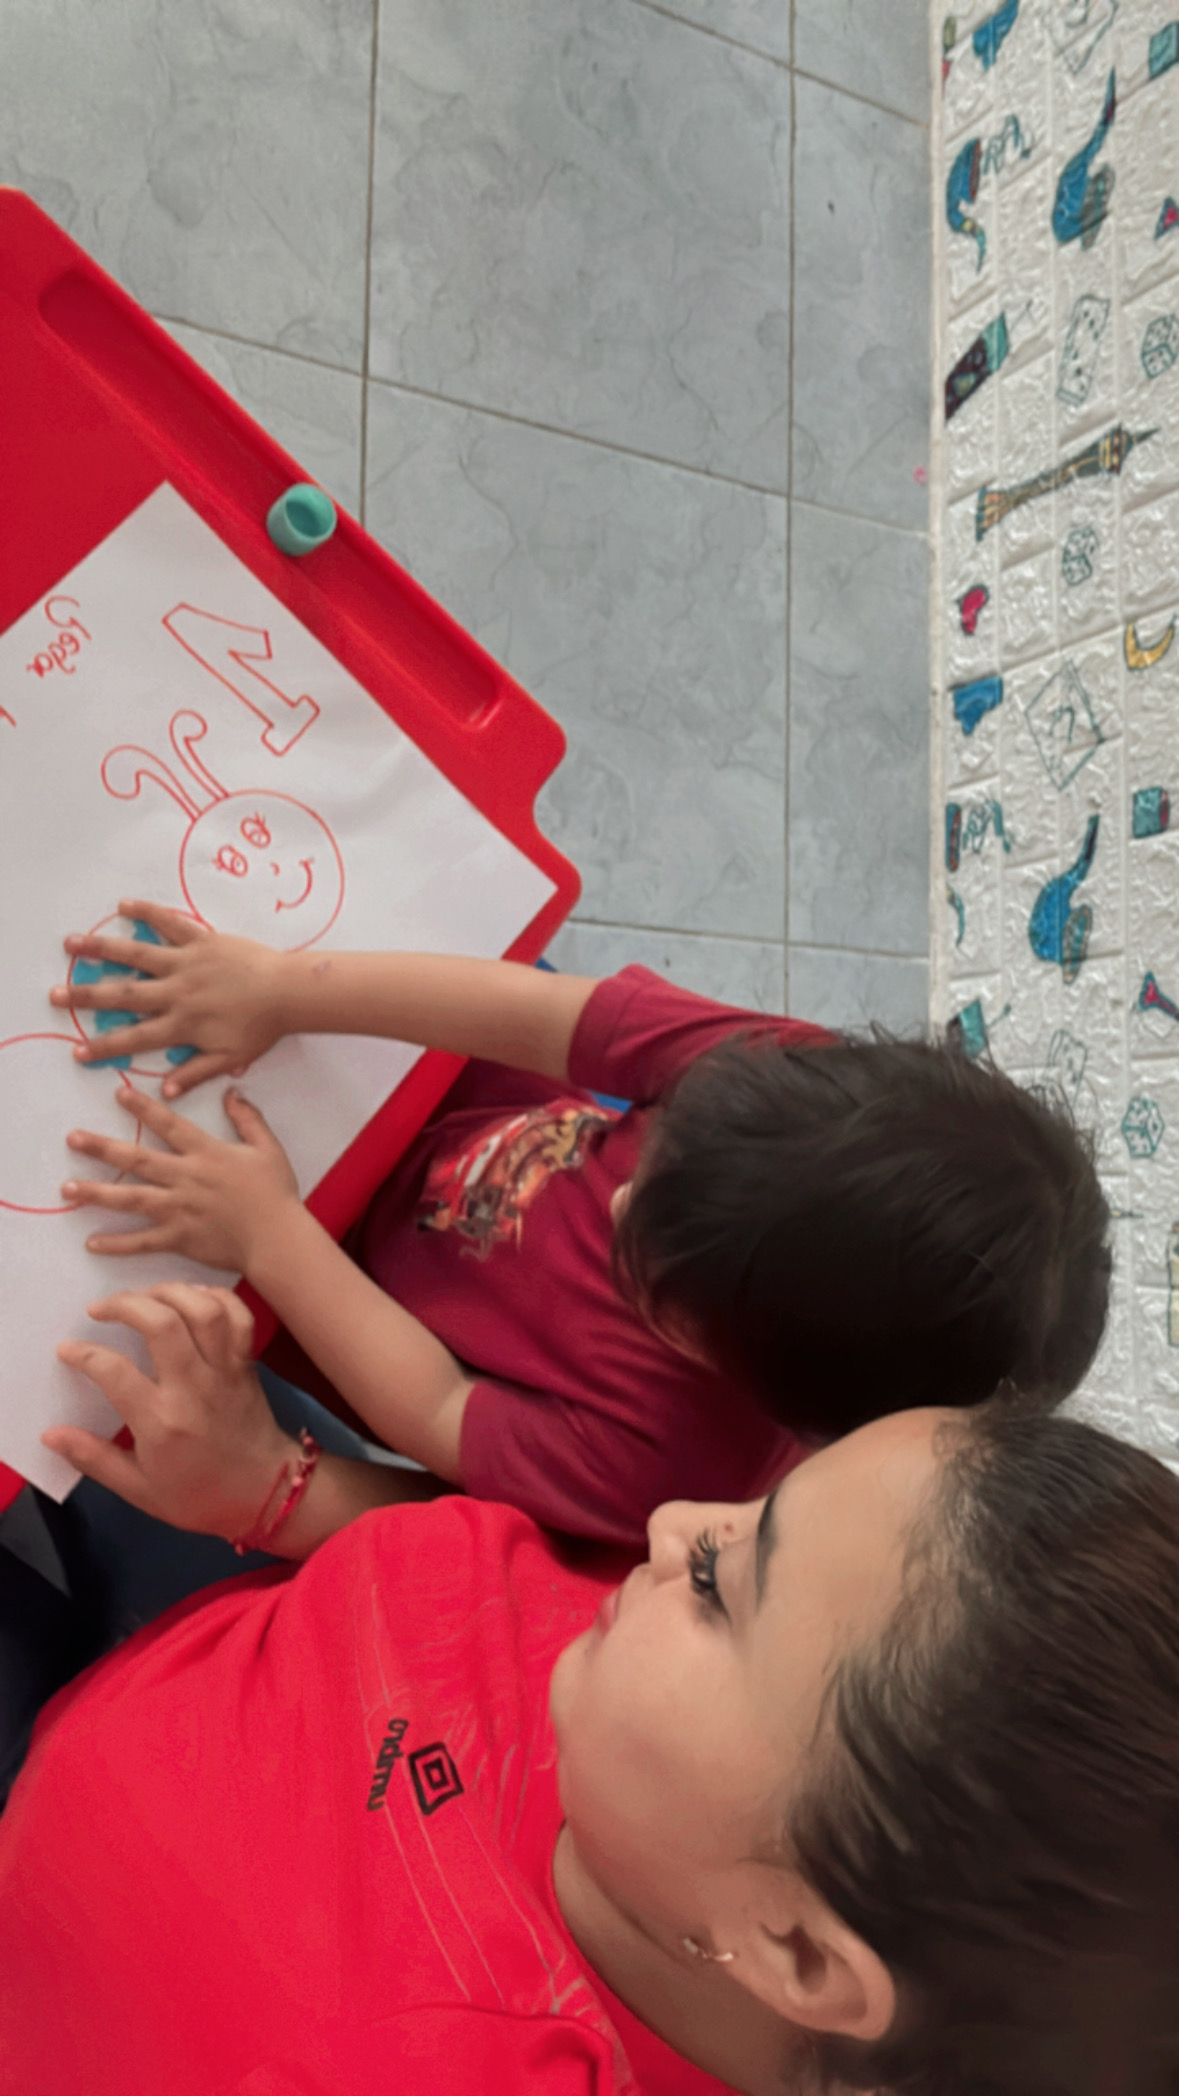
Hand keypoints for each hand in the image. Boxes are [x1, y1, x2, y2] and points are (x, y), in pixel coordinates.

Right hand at [45, 1283, 297, 1539]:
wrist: (265, 1493)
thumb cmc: (198, 1494)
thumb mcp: (138, 1490)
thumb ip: (94, 1458)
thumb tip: (50, 1434)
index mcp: (161, 1421)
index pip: (114, 1372)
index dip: (84, 1354)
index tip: (68, 1349)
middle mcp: (193, 1387)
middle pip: (162, 1323)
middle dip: (125, 1305)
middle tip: (101, 1308)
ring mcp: (224, 1370)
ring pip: (203, 1310)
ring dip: (169, 1291)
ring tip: (144, 1295)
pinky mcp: (246, 1362)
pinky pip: (238, 1316)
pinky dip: (216, 1297)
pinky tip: (191, 1296)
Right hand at [50, 899, 287, 1096]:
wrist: (287, 992)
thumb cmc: (262, 1027)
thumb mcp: (229, 1058)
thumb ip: (195, 1073)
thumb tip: (166, 1092)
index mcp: (182, 1024)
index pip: (135, 1039)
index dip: (105, 1046)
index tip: (79, 1051)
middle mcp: (176, 992)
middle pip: (123, 994)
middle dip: (86, 996)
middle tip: (55, 995)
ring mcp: (186, 963)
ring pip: (137, 955)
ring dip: (102, 948)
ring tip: (72, 944)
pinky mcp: (202, 940)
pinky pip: (170, 923)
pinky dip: (147, 912)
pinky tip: (124, 904)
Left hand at [62, 1085, 299, 1271]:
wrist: (279, 1238)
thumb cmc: (276, 1194)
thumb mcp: (268, 1149)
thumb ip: (248, 1119)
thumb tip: (232, 1092)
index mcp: (206, 1153)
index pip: (168, 1125)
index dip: (143, 1107)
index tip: (118, 1093)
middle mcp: (186, 1178)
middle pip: (137, 1160)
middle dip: (101, 1148)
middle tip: (72, 1138)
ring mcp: (179, 1210)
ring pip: (130, 1199)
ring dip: (97, 1193)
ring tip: (67, 1189)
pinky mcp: (179, 1238)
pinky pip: (142, 1241)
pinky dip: (117, 1243)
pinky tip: (92, 1242)